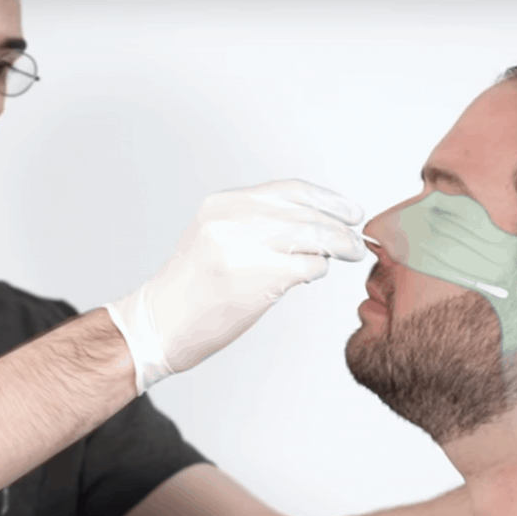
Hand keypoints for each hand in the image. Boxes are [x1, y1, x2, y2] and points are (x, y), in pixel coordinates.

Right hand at [105, 179, 366, 394]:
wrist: (160, 325)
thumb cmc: (189, 291)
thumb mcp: (213, 238)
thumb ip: (254, 224)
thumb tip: (311, 224)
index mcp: (222, 205)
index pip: (289, 190)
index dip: (327, 199)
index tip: (348, 211)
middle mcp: (232, 219)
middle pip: (307, 212)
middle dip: (341, 225)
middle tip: (357, 239)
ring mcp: (245, 247)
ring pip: (314, 236)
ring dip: (338, 246)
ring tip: (349, 253)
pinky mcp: (258, 277)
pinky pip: (308, 267)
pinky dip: (318, 270)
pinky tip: (313, 275)